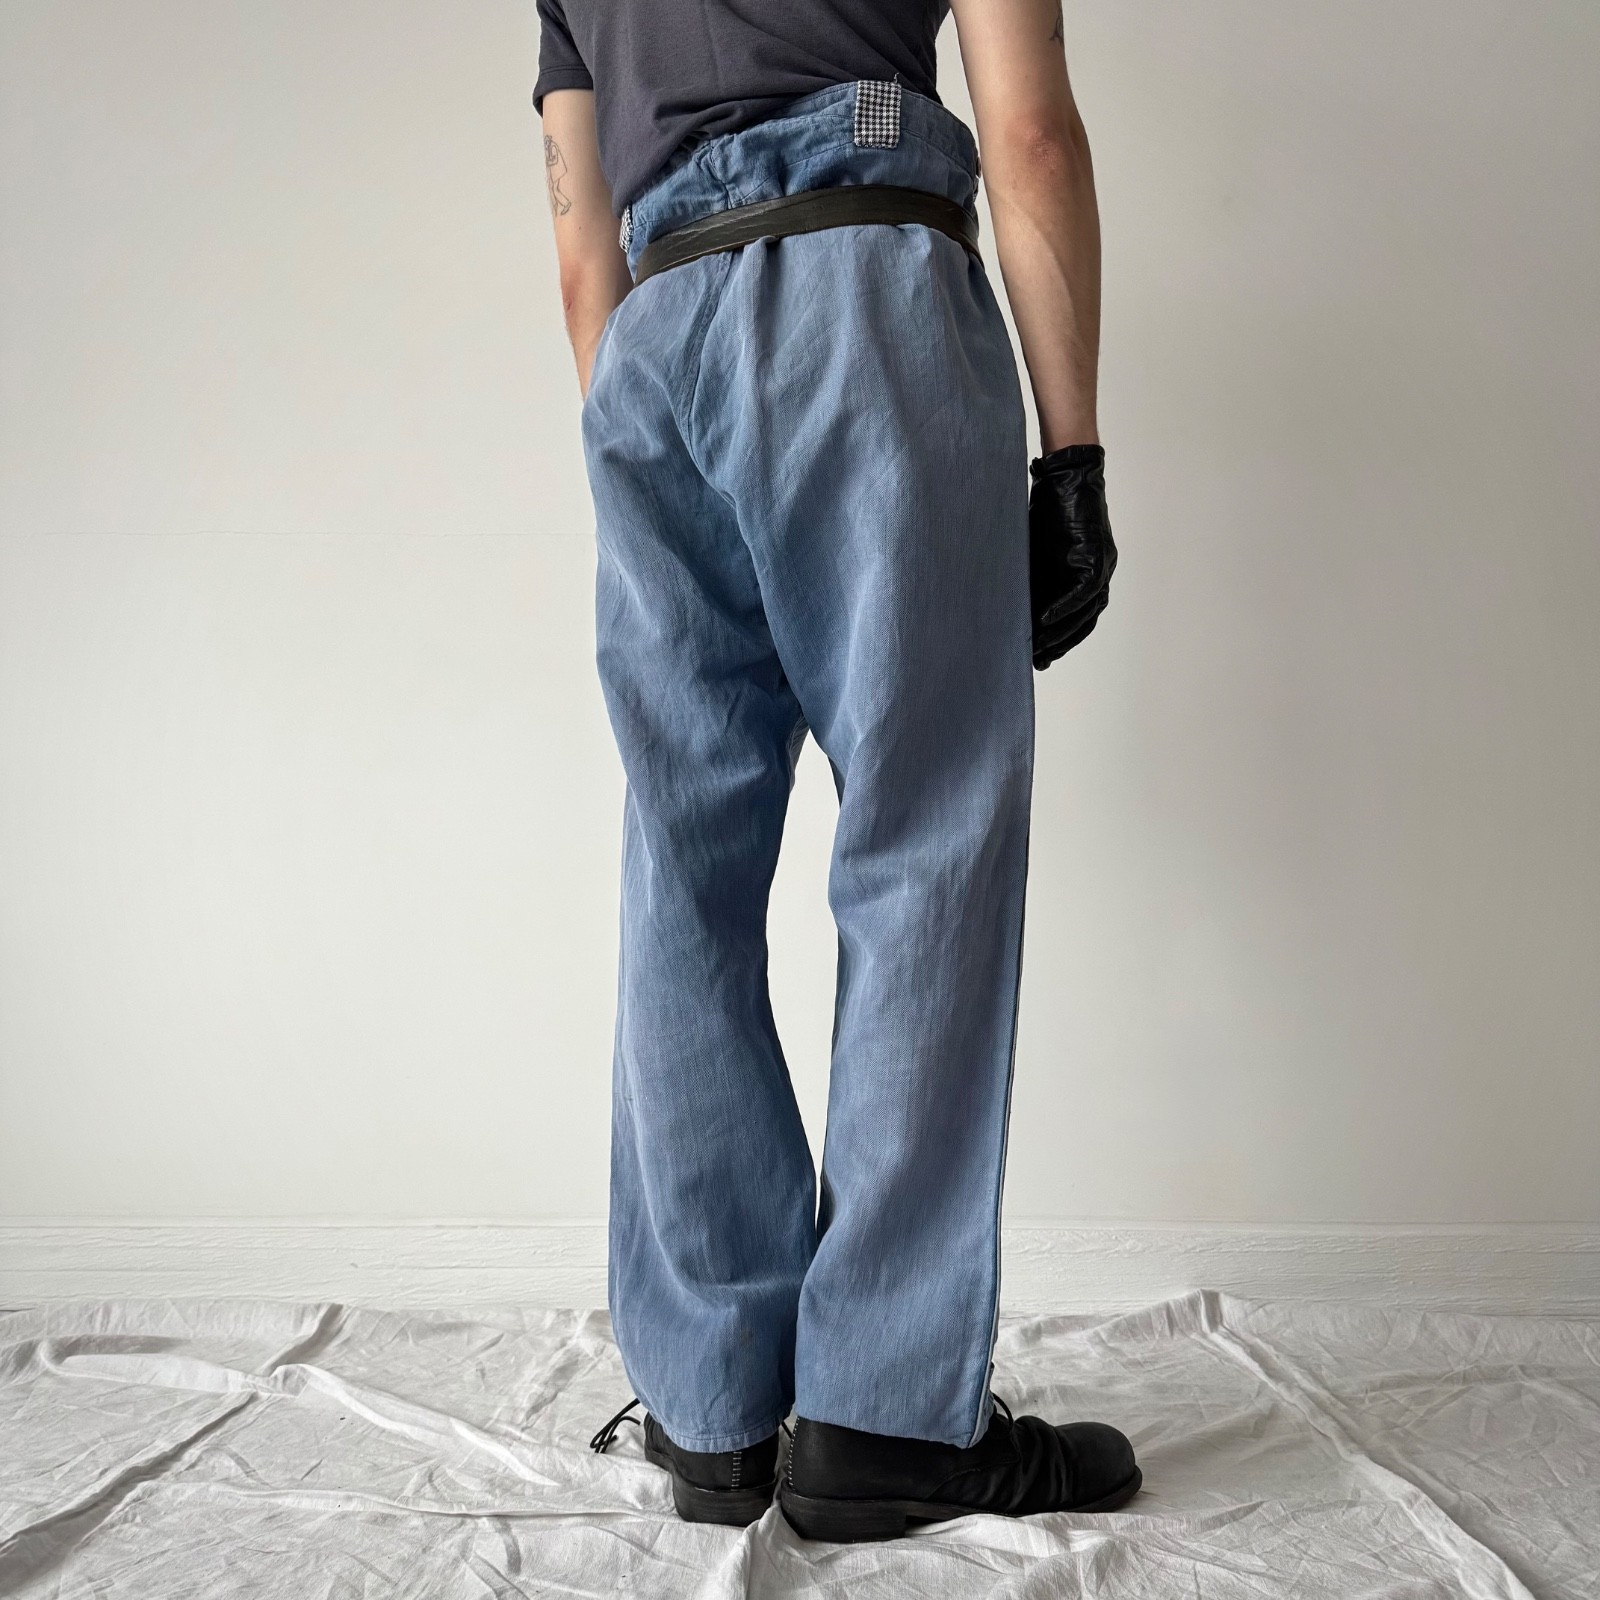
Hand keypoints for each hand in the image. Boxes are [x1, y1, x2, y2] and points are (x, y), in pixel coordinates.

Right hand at [1027, 443, 1116, 669]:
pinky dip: (1063, 608)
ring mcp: (1101, 564)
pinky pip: (1082, 591)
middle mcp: (1100, 572)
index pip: (1078, 617)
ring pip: (1085, 612)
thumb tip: (1011, 603)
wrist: (1066, 474)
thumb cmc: (1049, 508)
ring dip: (1061, 632)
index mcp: (1087, 573)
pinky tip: (1045, 621)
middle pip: (1083, 620)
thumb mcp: (1038, 550)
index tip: (1041, 656)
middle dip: (1060, 642)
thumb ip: (1034, 576)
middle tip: (1038, 661)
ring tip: (1038, 647)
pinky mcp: (1096, 554)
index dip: (1061, 639)